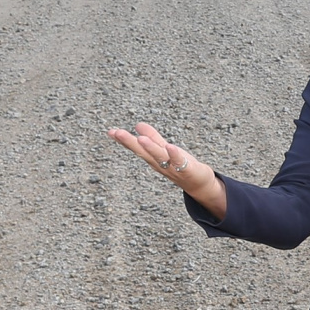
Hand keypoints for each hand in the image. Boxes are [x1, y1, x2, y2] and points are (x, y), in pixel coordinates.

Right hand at [107, 121, 227, 220]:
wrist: (199, 184)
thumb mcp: (165, 149)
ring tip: (140, 139)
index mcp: (153, 158)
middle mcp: (160, 164)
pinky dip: (175, 155)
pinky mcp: (187, 170)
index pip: (137, 148)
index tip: (111, 132)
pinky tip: (170, 147)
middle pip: (144, 152)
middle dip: (130, 143)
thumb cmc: (181, 166)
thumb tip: (138, 125)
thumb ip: (153, 138)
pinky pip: (180, 163)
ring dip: (150, 149)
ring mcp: (172, 168)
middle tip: (117, 133)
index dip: (124, 140)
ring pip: (159, 158)